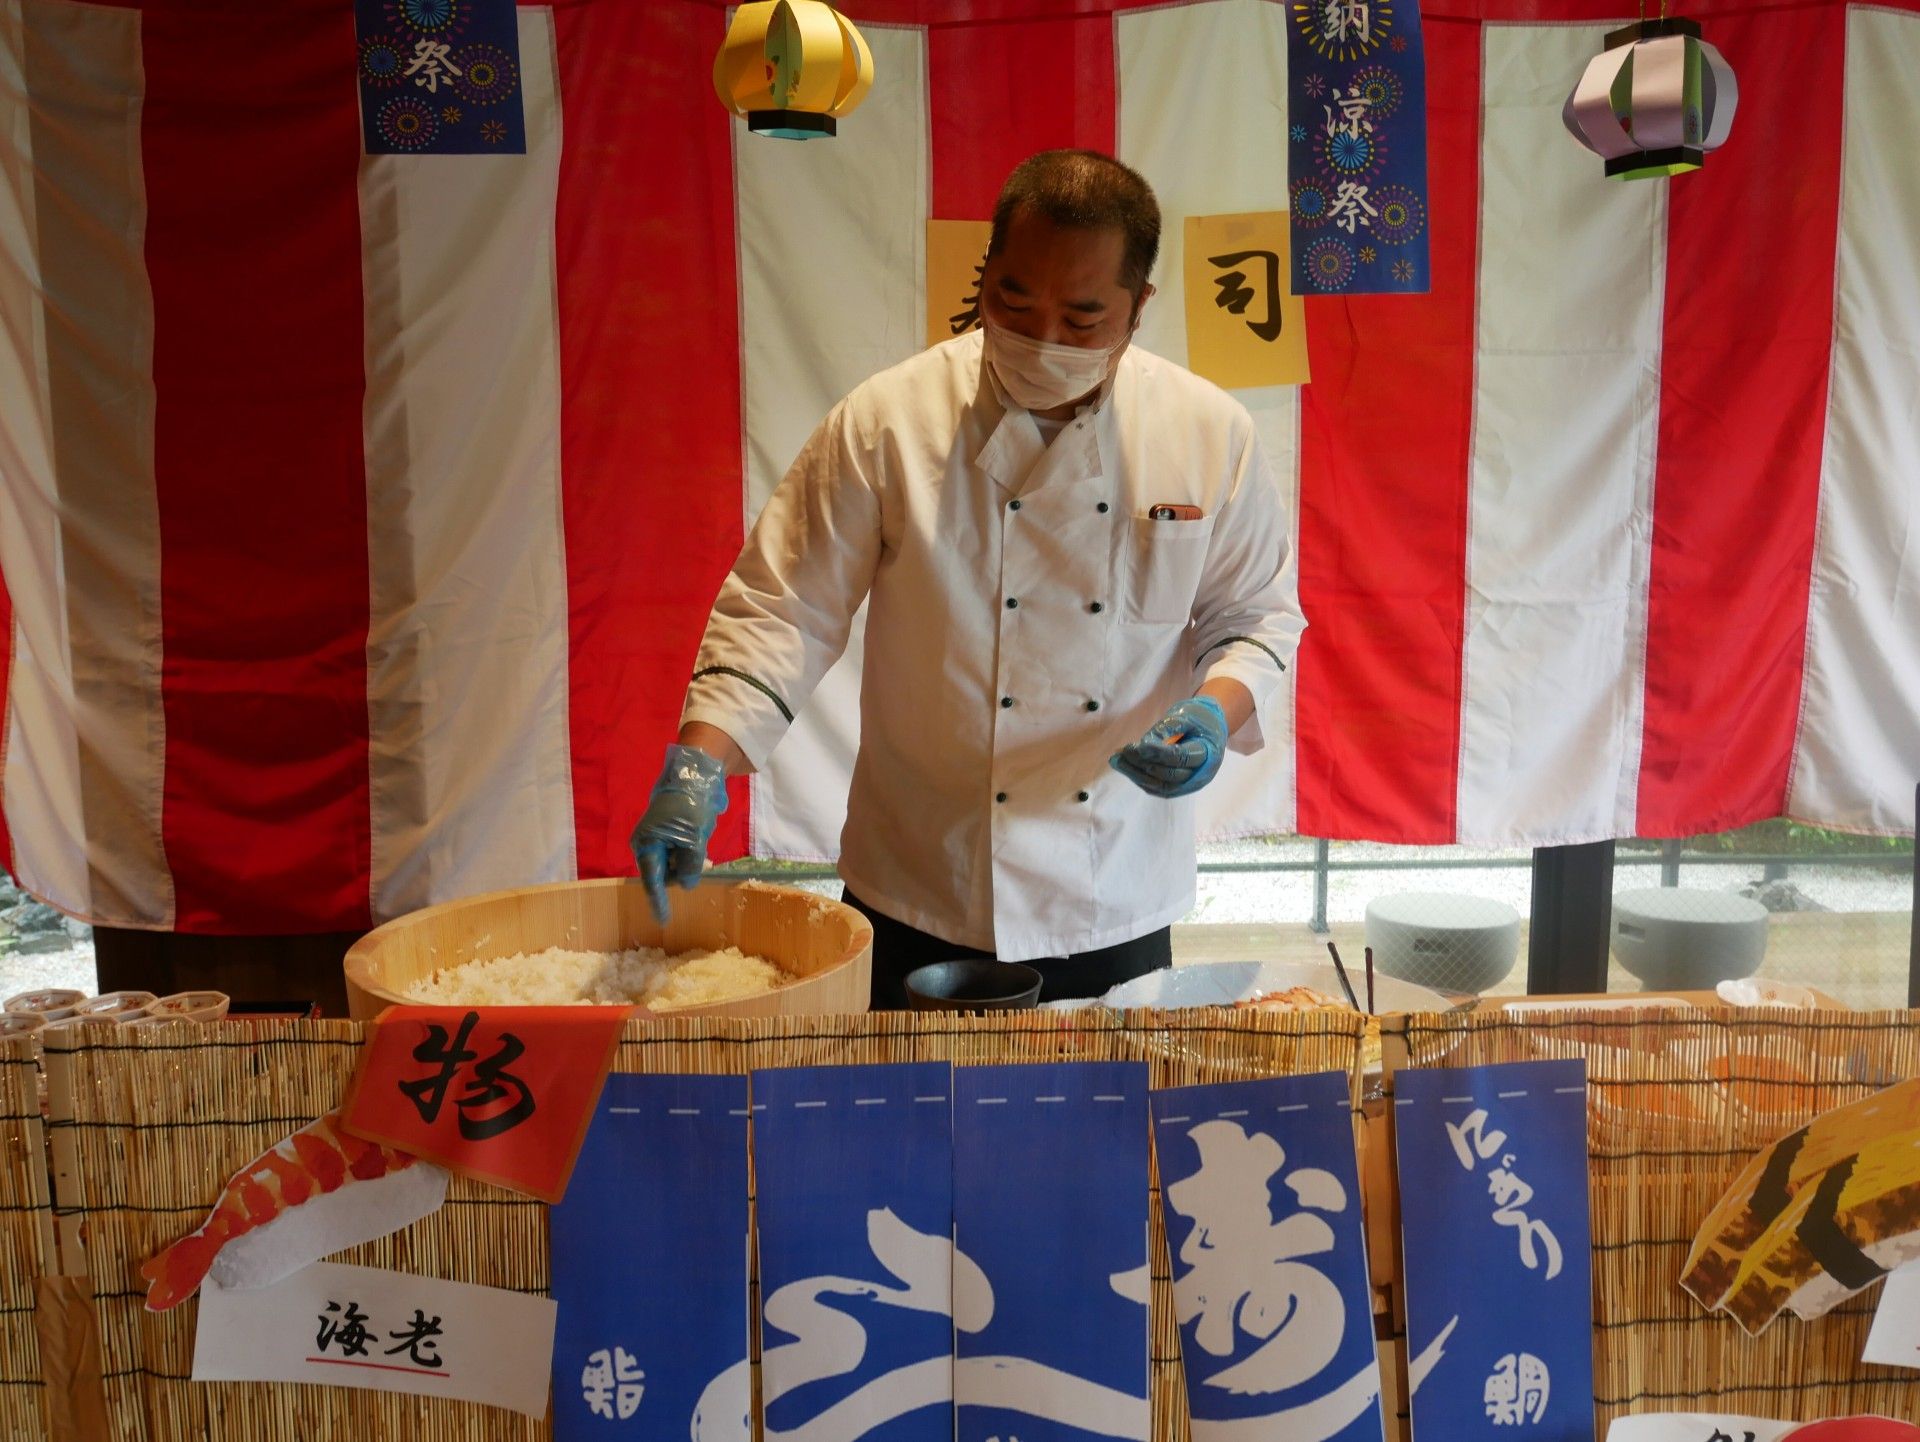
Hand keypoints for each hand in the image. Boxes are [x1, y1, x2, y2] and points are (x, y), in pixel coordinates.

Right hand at [629, 745, 729, 923]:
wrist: (695, 774)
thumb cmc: (689, 806)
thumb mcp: (693, 839)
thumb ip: (689, 866)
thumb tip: (686, 884)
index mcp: (646, 845)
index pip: (652, 881)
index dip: (658, 901)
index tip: (663, 920)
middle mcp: (649, 844)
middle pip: (664, 873)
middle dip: (680, 872)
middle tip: (698, 859)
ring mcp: (660, 838)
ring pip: (675, 863)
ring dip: (689, 860)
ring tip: (699, 840)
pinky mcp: (673, 833)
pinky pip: (682, 852)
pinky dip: (692, 851)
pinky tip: (699, 837)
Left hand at [1109, 696, 1228, 798]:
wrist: (1211, 728)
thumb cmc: (1200, 717)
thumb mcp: (1186, 714)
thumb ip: (1167, 728)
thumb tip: (1143, 745)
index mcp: (1209, 753)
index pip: (1181, 757)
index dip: (1158, 753)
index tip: (1137, 745)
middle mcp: (1202, 774)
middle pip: (1170, 775)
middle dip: (1143, 764)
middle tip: (1123, 751)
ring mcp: (1191, 784)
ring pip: (1162, 786)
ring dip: (1137, 775)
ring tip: (1117, 760)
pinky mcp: (1180, 787)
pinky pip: (1159, 789)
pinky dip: (1141, 780)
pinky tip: (1126, 768)